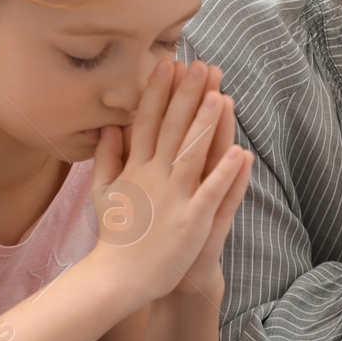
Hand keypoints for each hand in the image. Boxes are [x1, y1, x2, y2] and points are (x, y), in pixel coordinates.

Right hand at [86, 59, 251, 302]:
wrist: (117, 278)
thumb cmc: (114, 234)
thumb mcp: (102, 191)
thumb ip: (107, 157)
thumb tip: (109, 126)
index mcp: (134, 168)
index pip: (146, 121)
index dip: (158, 91)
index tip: (167, 63)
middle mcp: (153, 177)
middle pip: (172, 129)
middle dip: (187, 95)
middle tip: (201, 65)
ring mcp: (172, 198)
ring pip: (192, 154)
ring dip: (207, 125)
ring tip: (222, 96)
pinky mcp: (190, 221)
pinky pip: (210, 193)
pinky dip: (224, 174)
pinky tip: (239, 153)